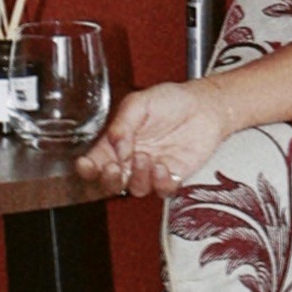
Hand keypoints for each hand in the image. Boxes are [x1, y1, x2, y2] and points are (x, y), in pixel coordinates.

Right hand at [81, 77, 245, 197]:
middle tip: (115, 168)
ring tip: (144, 157)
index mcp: (117, 142)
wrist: (205, 106)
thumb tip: (114, 144)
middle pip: (110, 183)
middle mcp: (131, 160)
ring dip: (137, 177)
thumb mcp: (140, 102)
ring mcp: (150, 171)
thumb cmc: (171, 101)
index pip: (95, 161)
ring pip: (135, 188)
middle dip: (109, 180)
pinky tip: (162, 167)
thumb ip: (123, 122)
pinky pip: (161, 191)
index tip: (86, 165)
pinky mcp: (172, 177)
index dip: (87, 168)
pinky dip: (160, 183)